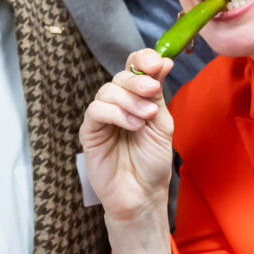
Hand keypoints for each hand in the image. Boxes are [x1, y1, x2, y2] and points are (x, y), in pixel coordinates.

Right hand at [80, 49, 175, 224]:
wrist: (143, 194)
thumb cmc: (153, 161)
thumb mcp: (161, 123)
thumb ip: (157, 94)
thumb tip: (164, 61)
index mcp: (136, 98)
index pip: (133, 67)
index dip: (143, 59)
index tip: (158, 63)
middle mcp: (118, 104)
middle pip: (120, 77)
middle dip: (138, 80)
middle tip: (152, 90)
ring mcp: (102, 118)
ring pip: (107, 91)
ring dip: (129, 100)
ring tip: (145, 118)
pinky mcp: (90, 132)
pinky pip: (96, 111)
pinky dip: (116, 113)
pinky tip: (132, 125)